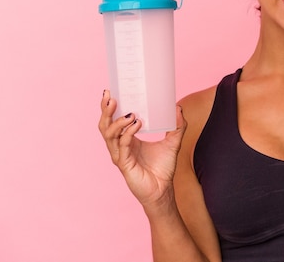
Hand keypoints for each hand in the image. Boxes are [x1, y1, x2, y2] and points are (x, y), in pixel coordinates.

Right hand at [98, 90, 186, 206]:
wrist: (163, 190)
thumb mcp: (173, 142)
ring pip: (109, 134)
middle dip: (106, 111)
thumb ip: (177, 126)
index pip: (112, 120)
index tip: (111, 91)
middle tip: (111, 97)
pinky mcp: (124, 164)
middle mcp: (120, 146)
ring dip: (117, 121)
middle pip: (105, 125)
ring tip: (130, 113)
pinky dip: (128, 133)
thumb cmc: (163, 168)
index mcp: (127, 139)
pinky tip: (137, 123)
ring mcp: (120, 155)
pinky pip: (122, 145)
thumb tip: (178, 108)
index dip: (109, 107)